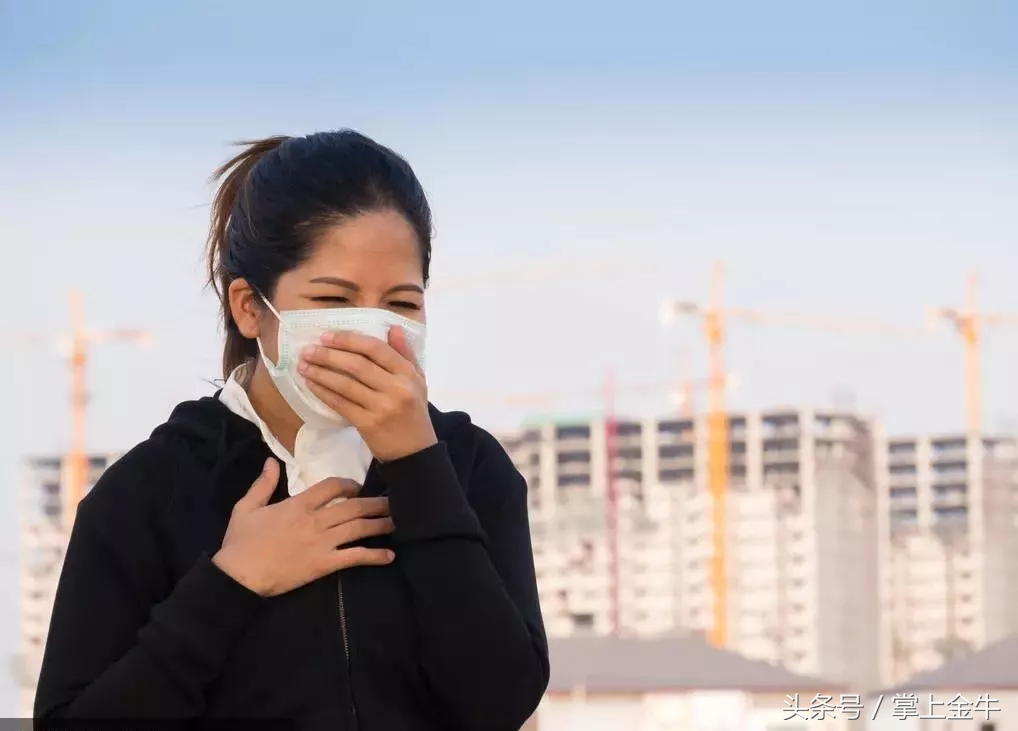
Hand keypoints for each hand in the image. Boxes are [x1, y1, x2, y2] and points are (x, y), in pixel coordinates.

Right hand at [212, 459, 395, 596]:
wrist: (239, 576)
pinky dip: (374, 556)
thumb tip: (271, 461)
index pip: (332, 486)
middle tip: (393, 502)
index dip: (349, 485)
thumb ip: (262, 483)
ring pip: (359, 528)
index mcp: (298, 504)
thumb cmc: (241, 542)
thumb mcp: (246, 507)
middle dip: (376, 503)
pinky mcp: (324, 564)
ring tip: (397, 522)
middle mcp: (315, 520)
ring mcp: (322, 543)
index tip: (357, 488)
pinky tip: (389, 556)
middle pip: (354, 507)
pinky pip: (354, 557)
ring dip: (380, 524)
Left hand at [298, 326, 436, 461]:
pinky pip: (340, 403)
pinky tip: (311, 384)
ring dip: (320, 372)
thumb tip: (393, 328)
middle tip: (308, 349)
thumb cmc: (414, 412)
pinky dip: (323, 392)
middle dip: (328, 355)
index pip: (375, 348)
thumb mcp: (418, 380)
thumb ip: (406, 354)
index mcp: (408, 373)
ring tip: (304, 365)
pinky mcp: (367, 424)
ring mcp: (381, 407)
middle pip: (356, 364)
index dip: (348, 340)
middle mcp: (396, 388)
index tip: (327, 336)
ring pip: (345, 384)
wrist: (415, 452)